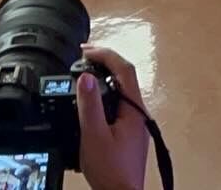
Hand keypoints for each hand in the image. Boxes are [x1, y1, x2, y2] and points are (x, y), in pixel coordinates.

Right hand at [76, 47, 149, 189]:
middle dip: (104, 62)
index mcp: (134, 109)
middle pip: (124, 77)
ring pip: (121, 91)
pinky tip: (91, 102)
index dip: (105, 54)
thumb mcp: (95, 136)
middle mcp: (138, 113)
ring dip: (104, 78)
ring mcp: (135, 124)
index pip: (124, 69)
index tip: (86, 50)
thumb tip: (86, 77)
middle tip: (83, 57)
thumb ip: (90, 106)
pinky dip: (104, 95)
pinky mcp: (129, 134)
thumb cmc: (110, 171)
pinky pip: (118, 105)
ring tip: (84, 73)